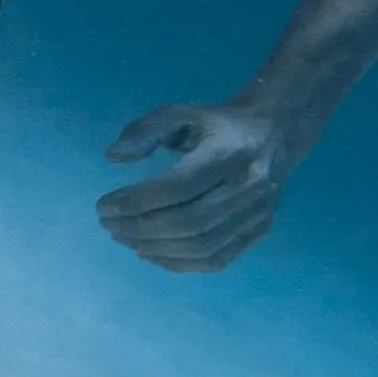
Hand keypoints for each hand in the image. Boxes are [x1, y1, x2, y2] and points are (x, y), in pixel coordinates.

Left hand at [97, 101, 294, 270]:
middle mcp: (250, 186)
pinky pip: (216, 260)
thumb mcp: (179, 113)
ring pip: (202, 246)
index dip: (136, 202)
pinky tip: (150, 252)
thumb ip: (143, 131)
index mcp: (230, 152)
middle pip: (189, 222)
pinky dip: (178, 263)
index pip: (178, 187)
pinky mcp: (259, 231)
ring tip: (124, 239)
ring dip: (155, 248)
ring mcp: (258, 213)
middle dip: (140, 229)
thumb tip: (112, 157)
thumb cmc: (216, 125)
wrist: (273, 134)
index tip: (104, 207)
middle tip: (110, 226)